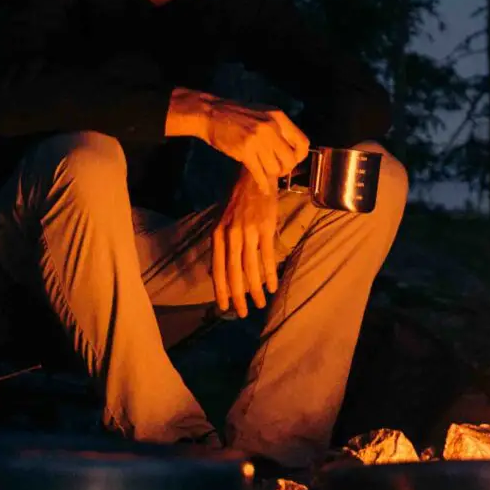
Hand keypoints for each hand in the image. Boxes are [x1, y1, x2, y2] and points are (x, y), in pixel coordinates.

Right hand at [167, 88, 309, 180]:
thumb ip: (278, 128)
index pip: (303, 142)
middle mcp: (271, 128)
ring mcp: (258, 140)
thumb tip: (290, 149)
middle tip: (278, 170)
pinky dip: (263, 184)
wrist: (211, 113)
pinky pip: (259, 173)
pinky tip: (263, 188)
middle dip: (285, 169)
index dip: (299, 156)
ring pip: (275, 168)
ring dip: (272, 174)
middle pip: (290, 159)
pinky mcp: (245, 151)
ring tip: (266, 172)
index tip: (292, 160)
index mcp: (279, 117)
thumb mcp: (263, 113)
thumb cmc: (237, 114)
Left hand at [209, 168, 281, 317]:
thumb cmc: (238, 201)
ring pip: (250, 268)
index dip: (221, 291)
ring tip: (260, 303)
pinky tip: (272, 286)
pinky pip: (267, 256)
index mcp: (218, 235)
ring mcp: (248, 231)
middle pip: (233, 273)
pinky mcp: (265, 227)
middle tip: (243, 313)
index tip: (224, 308)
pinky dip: (270, 274)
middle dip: (238, 296)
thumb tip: (217, 274)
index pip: (218, 269)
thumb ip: (221, 247)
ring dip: (255, 289)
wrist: (254, 176)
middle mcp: (230, 235)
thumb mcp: (222, 222)